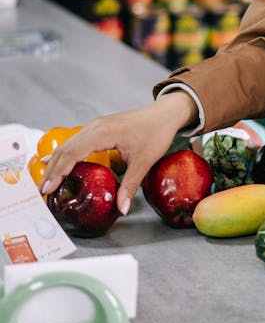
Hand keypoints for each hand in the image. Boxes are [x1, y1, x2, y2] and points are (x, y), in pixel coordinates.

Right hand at [41, 91, 198, 215]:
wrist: (165, 113)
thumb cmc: (156, 133)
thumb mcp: (144, 161)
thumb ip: (130, 185)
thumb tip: (121, 209)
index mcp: (102, 133)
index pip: (72, 154)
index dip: (58, 172)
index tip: (48, 188)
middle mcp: (94, 127)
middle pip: (65, 149)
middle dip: (51, 170)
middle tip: (41, 191)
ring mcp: (95, 126)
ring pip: (68, 144)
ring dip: (55, 162)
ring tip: (46, 182)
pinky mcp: (99, 128)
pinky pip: (76, 141)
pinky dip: (64, 153)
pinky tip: (53, 161)